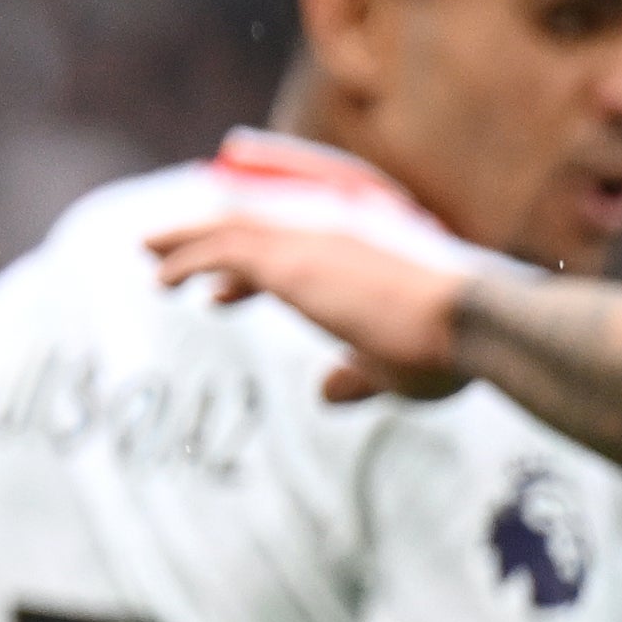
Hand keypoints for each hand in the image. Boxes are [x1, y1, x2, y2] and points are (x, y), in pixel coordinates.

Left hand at [150, 214, 469, 404]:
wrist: (472, 324)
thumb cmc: (451, 349)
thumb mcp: (396, 368)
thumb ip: (358, 376)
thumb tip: (325, 392)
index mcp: (359, 256)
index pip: (292, 252)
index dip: (248, 273)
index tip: (218, 297)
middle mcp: (332, 237)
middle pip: (254, 230)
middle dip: (205, 242)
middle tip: (161, 254)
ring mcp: (312, 242)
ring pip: (232, 232)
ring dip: (186, 242)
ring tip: (148, 254)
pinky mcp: (292, 259)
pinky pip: (224, 250)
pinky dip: (188, 259)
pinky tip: (164, 279)